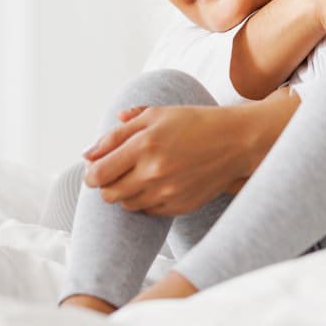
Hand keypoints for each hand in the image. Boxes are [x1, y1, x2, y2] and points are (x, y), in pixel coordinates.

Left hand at [82, 90, 297, 214]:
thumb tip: (89, 153)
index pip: (98, 173)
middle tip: (117, 172)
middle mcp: (154, 171)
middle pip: (108, 194)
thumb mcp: (158, 114)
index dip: (91, 173)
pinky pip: (147, 211)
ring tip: (142, 174)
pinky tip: (159, 183)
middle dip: (107, 184)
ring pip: (126, 204)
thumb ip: (120, 131)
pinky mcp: (179, 206)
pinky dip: (147, 200)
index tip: (96, 168)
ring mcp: (167, 192)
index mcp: (145, 144)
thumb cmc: (195, 122)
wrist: (236, 141)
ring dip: (127, 192)